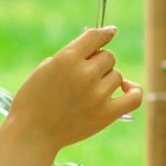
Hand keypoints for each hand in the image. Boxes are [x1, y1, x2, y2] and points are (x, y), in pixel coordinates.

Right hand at [6, 24, 139, 158]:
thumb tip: (95, 46)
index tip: (110, 32)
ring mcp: (97, 95)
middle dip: (98, 63)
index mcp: (66, 58)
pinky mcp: (106, 114)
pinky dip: (133, 91)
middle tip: (83, 76)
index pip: (95, 36)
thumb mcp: (46, 68)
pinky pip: (134, 97)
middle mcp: (84, 74)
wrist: (32, 134)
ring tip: (89, 91)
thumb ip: (71, 56)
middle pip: (108, 57)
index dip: (104, 33)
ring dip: (106, 79)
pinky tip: (126, 88)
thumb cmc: (33, 100)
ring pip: (116, 75)